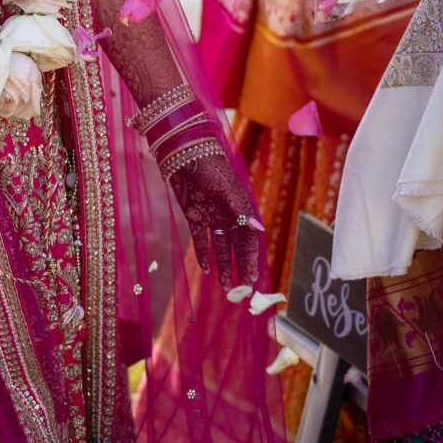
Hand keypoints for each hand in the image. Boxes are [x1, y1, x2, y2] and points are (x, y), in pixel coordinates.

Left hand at [168, 147, 264, 291]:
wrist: (184, 154)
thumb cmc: (211, 168)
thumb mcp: (227, 190)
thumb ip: (241, 212)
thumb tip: (259, 231)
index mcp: (241, 209)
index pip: (250, 240)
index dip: (252, 260)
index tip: (252, 278)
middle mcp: (228, 215)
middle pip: (237, 247)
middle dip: (240, 267)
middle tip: (240, 289)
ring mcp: (211, 216)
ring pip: (220, 246)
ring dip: (223, 265)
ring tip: (226, 285)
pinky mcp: (194, 216)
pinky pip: (201, 240)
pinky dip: (203, 254)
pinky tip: (206, 269)